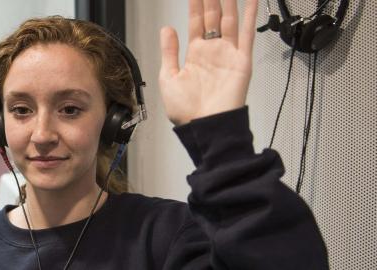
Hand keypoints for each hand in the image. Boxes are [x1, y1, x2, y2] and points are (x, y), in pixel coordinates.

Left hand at [159, 0, 257, 125]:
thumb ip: (169, 51)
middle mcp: (213, 52)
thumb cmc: (187, 112)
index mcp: (195, 56)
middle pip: (213, 17)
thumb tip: (167, 30)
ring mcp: (228, 55)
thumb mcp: (169, 77)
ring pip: (229, 21)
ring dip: (229, 3)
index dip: (195, 6)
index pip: (196, 23)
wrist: (204, 127)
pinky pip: (247, 34)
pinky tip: (252, 1)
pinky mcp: (241, 61)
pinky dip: (251, 16)